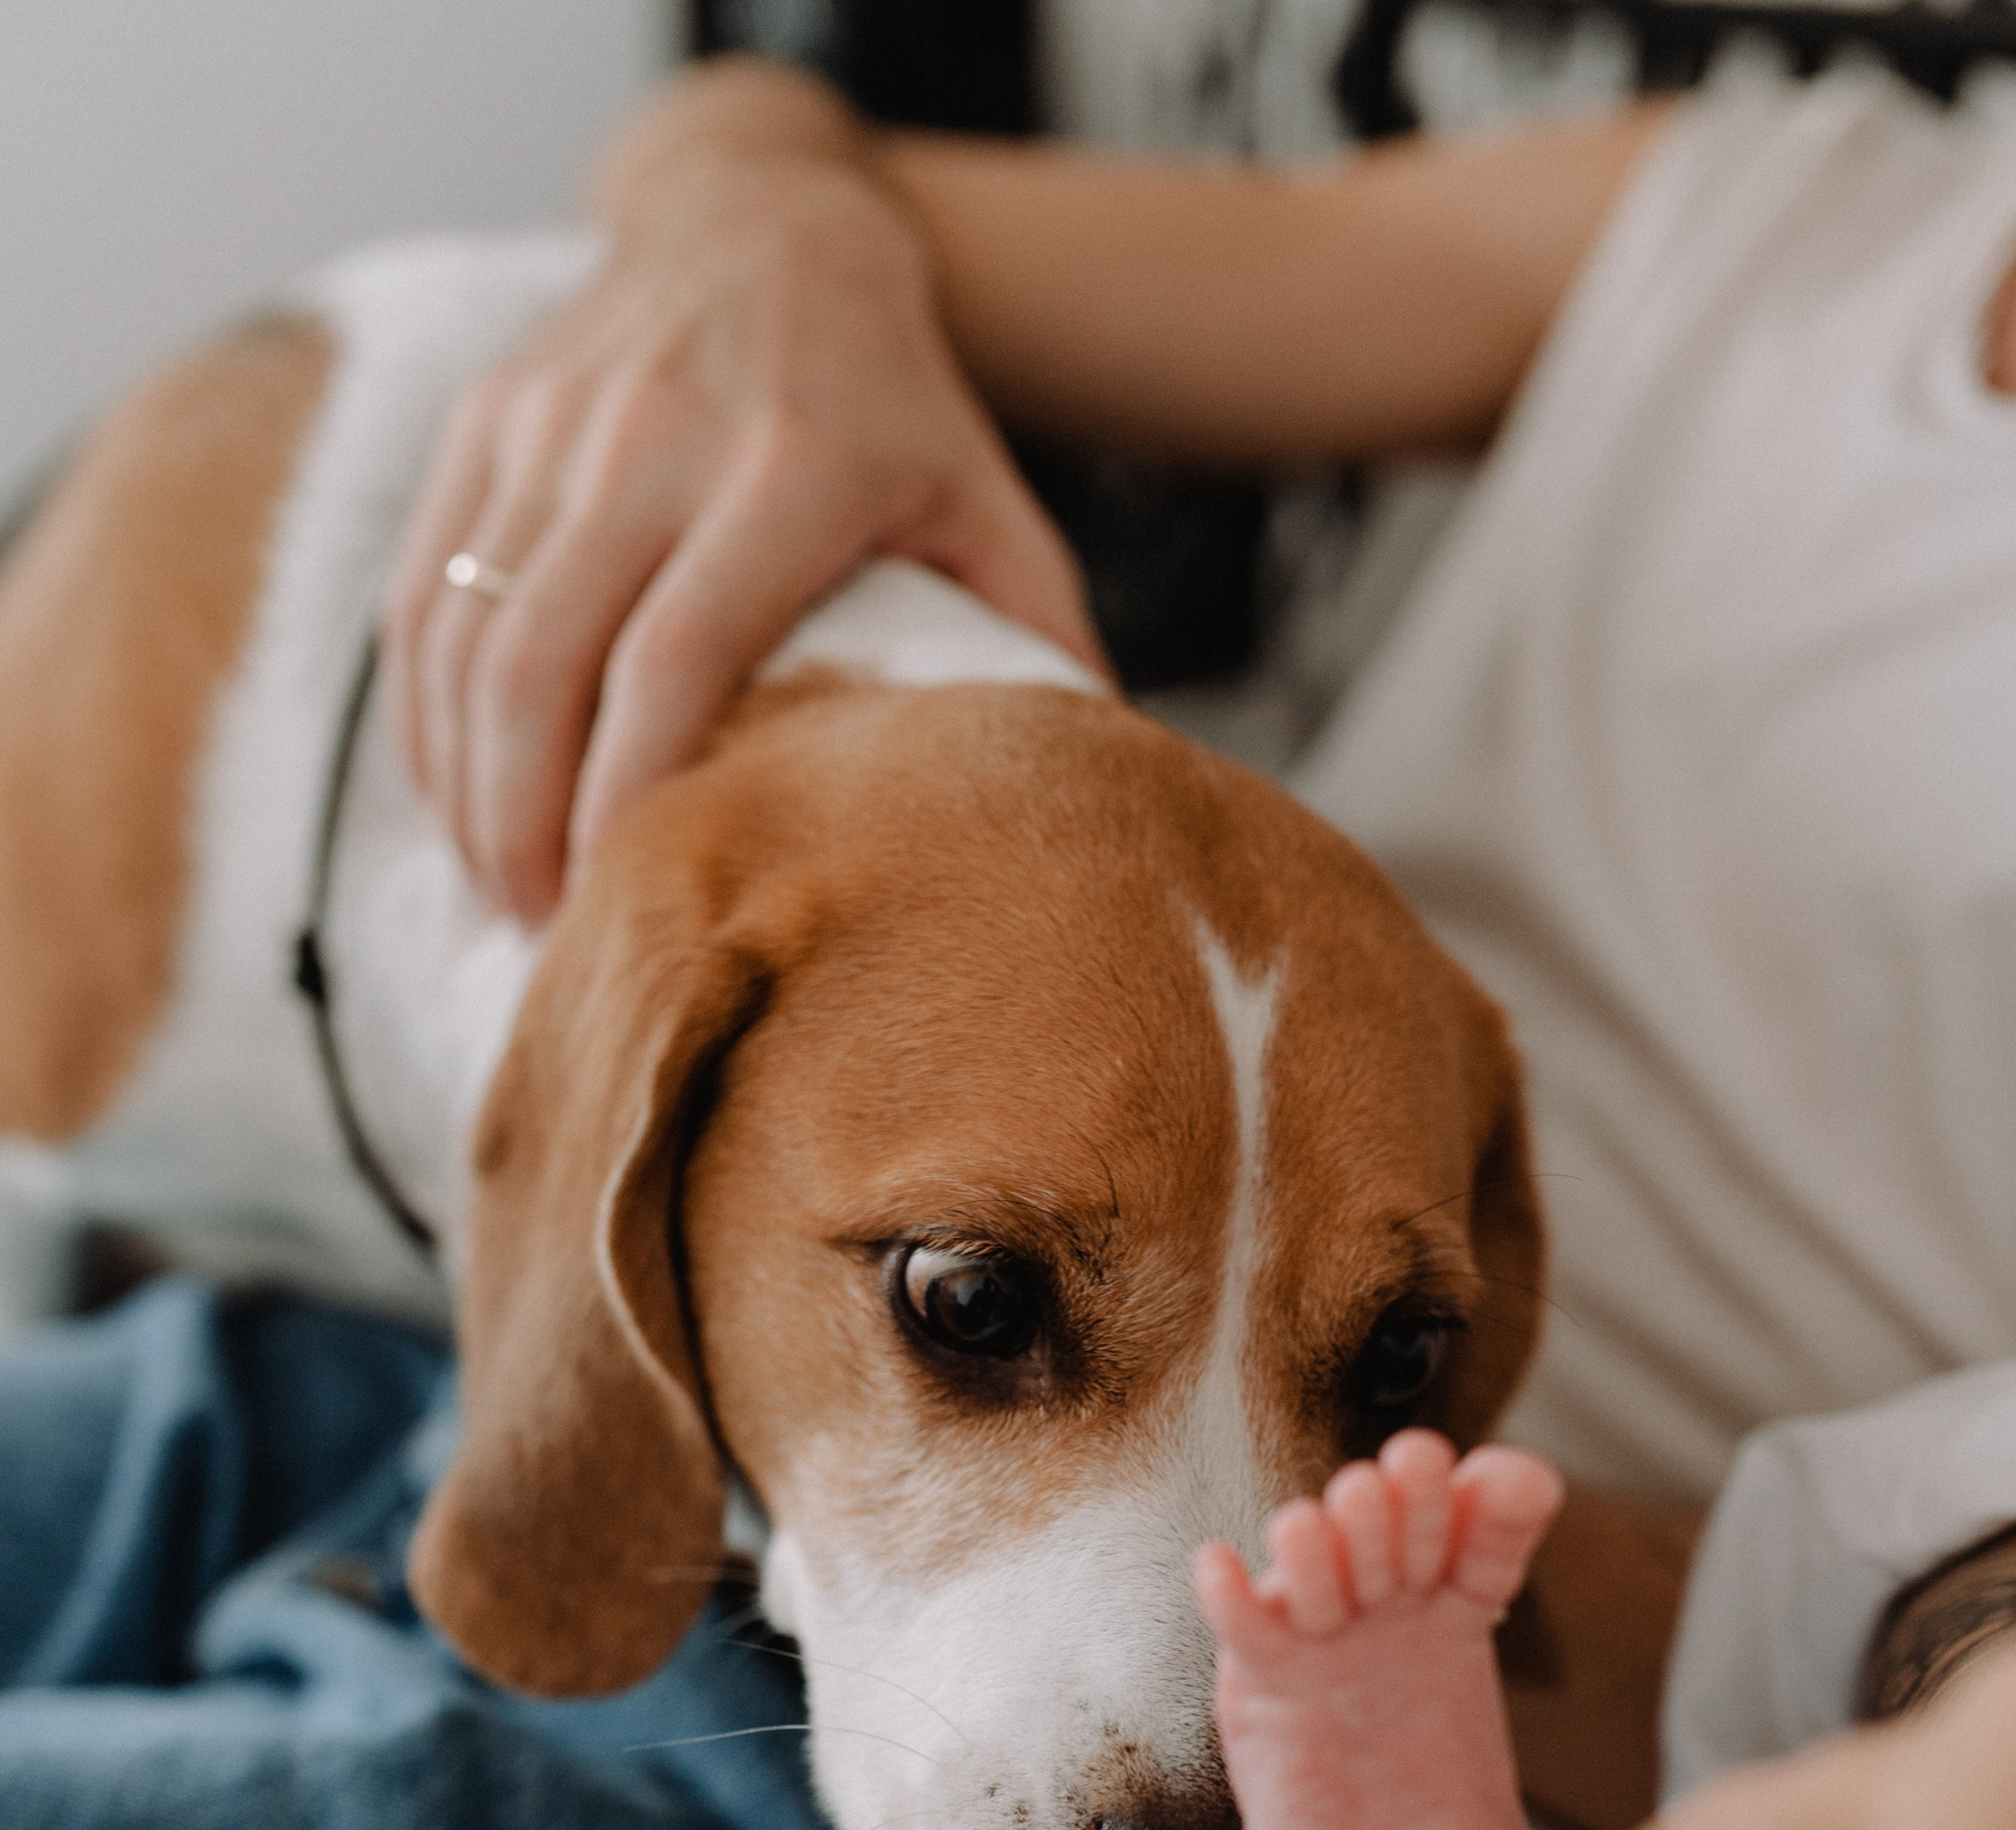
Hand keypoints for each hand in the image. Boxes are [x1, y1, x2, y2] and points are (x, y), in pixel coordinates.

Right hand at [383, 65, 1101, 922]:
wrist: (767, 221)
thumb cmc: (891, 401)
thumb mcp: (986, 500)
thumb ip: (1034, 638)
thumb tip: (1098, 787)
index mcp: (786, 470)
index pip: (674, 654)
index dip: (630, 790)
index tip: (621, 896)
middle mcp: (651, 436)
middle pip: (545, 663)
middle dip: (526, 821)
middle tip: (548, 930)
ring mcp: (552, 421)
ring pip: (465, 636)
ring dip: (467, 786)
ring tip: (502, 887)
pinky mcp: (484, 416)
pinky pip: (424, 592)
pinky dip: (427, 714)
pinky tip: (457, 800)